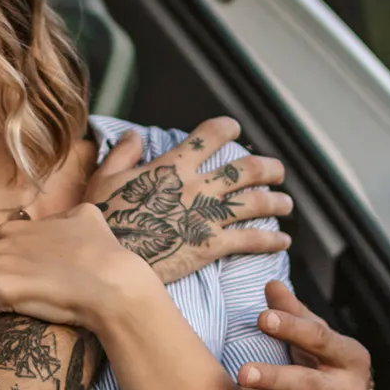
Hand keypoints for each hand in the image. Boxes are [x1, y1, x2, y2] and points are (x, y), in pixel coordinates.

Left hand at [0, 204, 162, 329]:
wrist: (111, 285)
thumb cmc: (103, 254)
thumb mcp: (87, 216)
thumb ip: (63, 216)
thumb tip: (58, 222)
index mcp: (24, 225)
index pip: (5, 237)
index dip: (19, 254)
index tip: (36, 268)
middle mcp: (8, 239)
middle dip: (8, 271)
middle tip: (33, 287)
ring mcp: (2, 263)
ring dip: (3, 291)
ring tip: (28, 302)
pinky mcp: (2, 288)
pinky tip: (16, 316)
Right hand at [90, 118, 294, 282]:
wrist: (107, 260)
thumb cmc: (103, 219)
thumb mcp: (104, 178)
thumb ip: (123, 153)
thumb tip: (134, 135)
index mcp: (173, 166)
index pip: (210, 136)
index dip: (227, 129)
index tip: (235, 129)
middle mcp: (197, 186)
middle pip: (246, 169)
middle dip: (268, 168)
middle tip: (277, 171)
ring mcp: (207, 215)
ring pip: (255, 202)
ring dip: (276, 201)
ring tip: (286, 203)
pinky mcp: (211, 245)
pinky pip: (251, 239)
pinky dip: (271, 239)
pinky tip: (283, 240)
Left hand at [237, 281, 374, 389]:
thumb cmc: (326, 364)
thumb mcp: (317, 338)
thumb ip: (294, 313)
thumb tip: (270, 284)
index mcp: (349, 355)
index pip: (319, 338)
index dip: (290, 327)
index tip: (261, 318)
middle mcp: (351, 388)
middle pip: (309, 381)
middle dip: (275, 377)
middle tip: (242, 372)